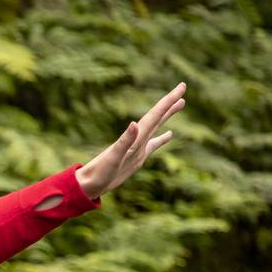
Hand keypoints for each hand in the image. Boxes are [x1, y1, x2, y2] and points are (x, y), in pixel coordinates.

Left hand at [75, 82, 184, 199]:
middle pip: (157, 116)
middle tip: (182, 88)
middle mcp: (137, 139)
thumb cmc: (100, 172)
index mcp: (134, 137)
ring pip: (157, 126)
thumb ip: (124, 141)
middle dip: (170, 102)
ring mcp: (137, 148)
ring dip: (167, 115)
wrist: (88, 184)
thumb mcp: (114, 158)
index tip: (182, 86)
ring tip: (181, 103)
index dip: (168, 101)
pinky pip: (153, 145)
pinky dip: (162, 138)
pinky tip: (169, 134)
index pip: (155, 115)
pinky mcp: (136, 158)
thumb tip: (135, 123)